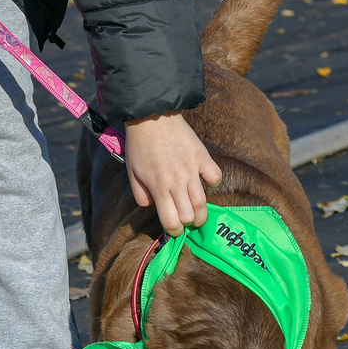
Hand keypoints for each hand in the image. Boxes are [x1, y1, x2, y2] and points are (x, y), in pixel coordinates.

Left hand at [123, 113, 219, 235]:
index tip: (174, 229)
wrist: (151, 117)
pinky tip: (205, 181)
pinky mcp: (202, 157)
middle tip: (185, 220)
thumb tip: (152, 207)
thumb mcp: (132, 173)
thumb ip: (141, 195)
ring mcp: (192, 170)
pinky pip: (215, 177)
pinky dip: (213, 183)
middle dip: (188, 224)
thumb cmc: (140, 146)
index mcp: (159, 188)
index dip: (174, 231)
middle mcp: (177, 182)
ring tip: (197, 212)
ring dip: (201, 212)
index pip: (171, 222)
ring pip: (203, 203)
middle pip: (189, 216)